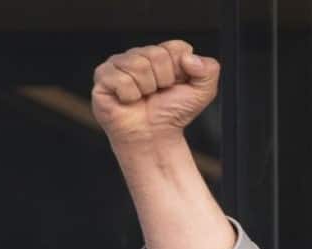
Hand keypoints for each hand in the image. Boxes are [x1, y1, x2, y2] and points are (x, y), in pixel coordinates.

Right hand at [91, 40, 220, 148]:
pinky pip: (121, 79)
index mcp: (161, 54)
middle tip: (157, 94)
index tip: (176, 85)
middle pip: (157, 55)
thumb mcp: (202, 92)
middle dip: (163, 81)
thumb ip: (209, 70)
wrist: (155, 137)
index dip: (181, 71)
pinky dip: (130, 96)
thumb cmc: (173, 114)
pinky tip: (129, 101)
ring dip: (147, 89)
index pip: (176, 47)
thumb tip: (190, 58)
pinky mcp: (102, 77)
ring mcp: (118, 64)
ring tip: (143, 98)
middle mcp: (139, 55)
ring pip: (138, 65)